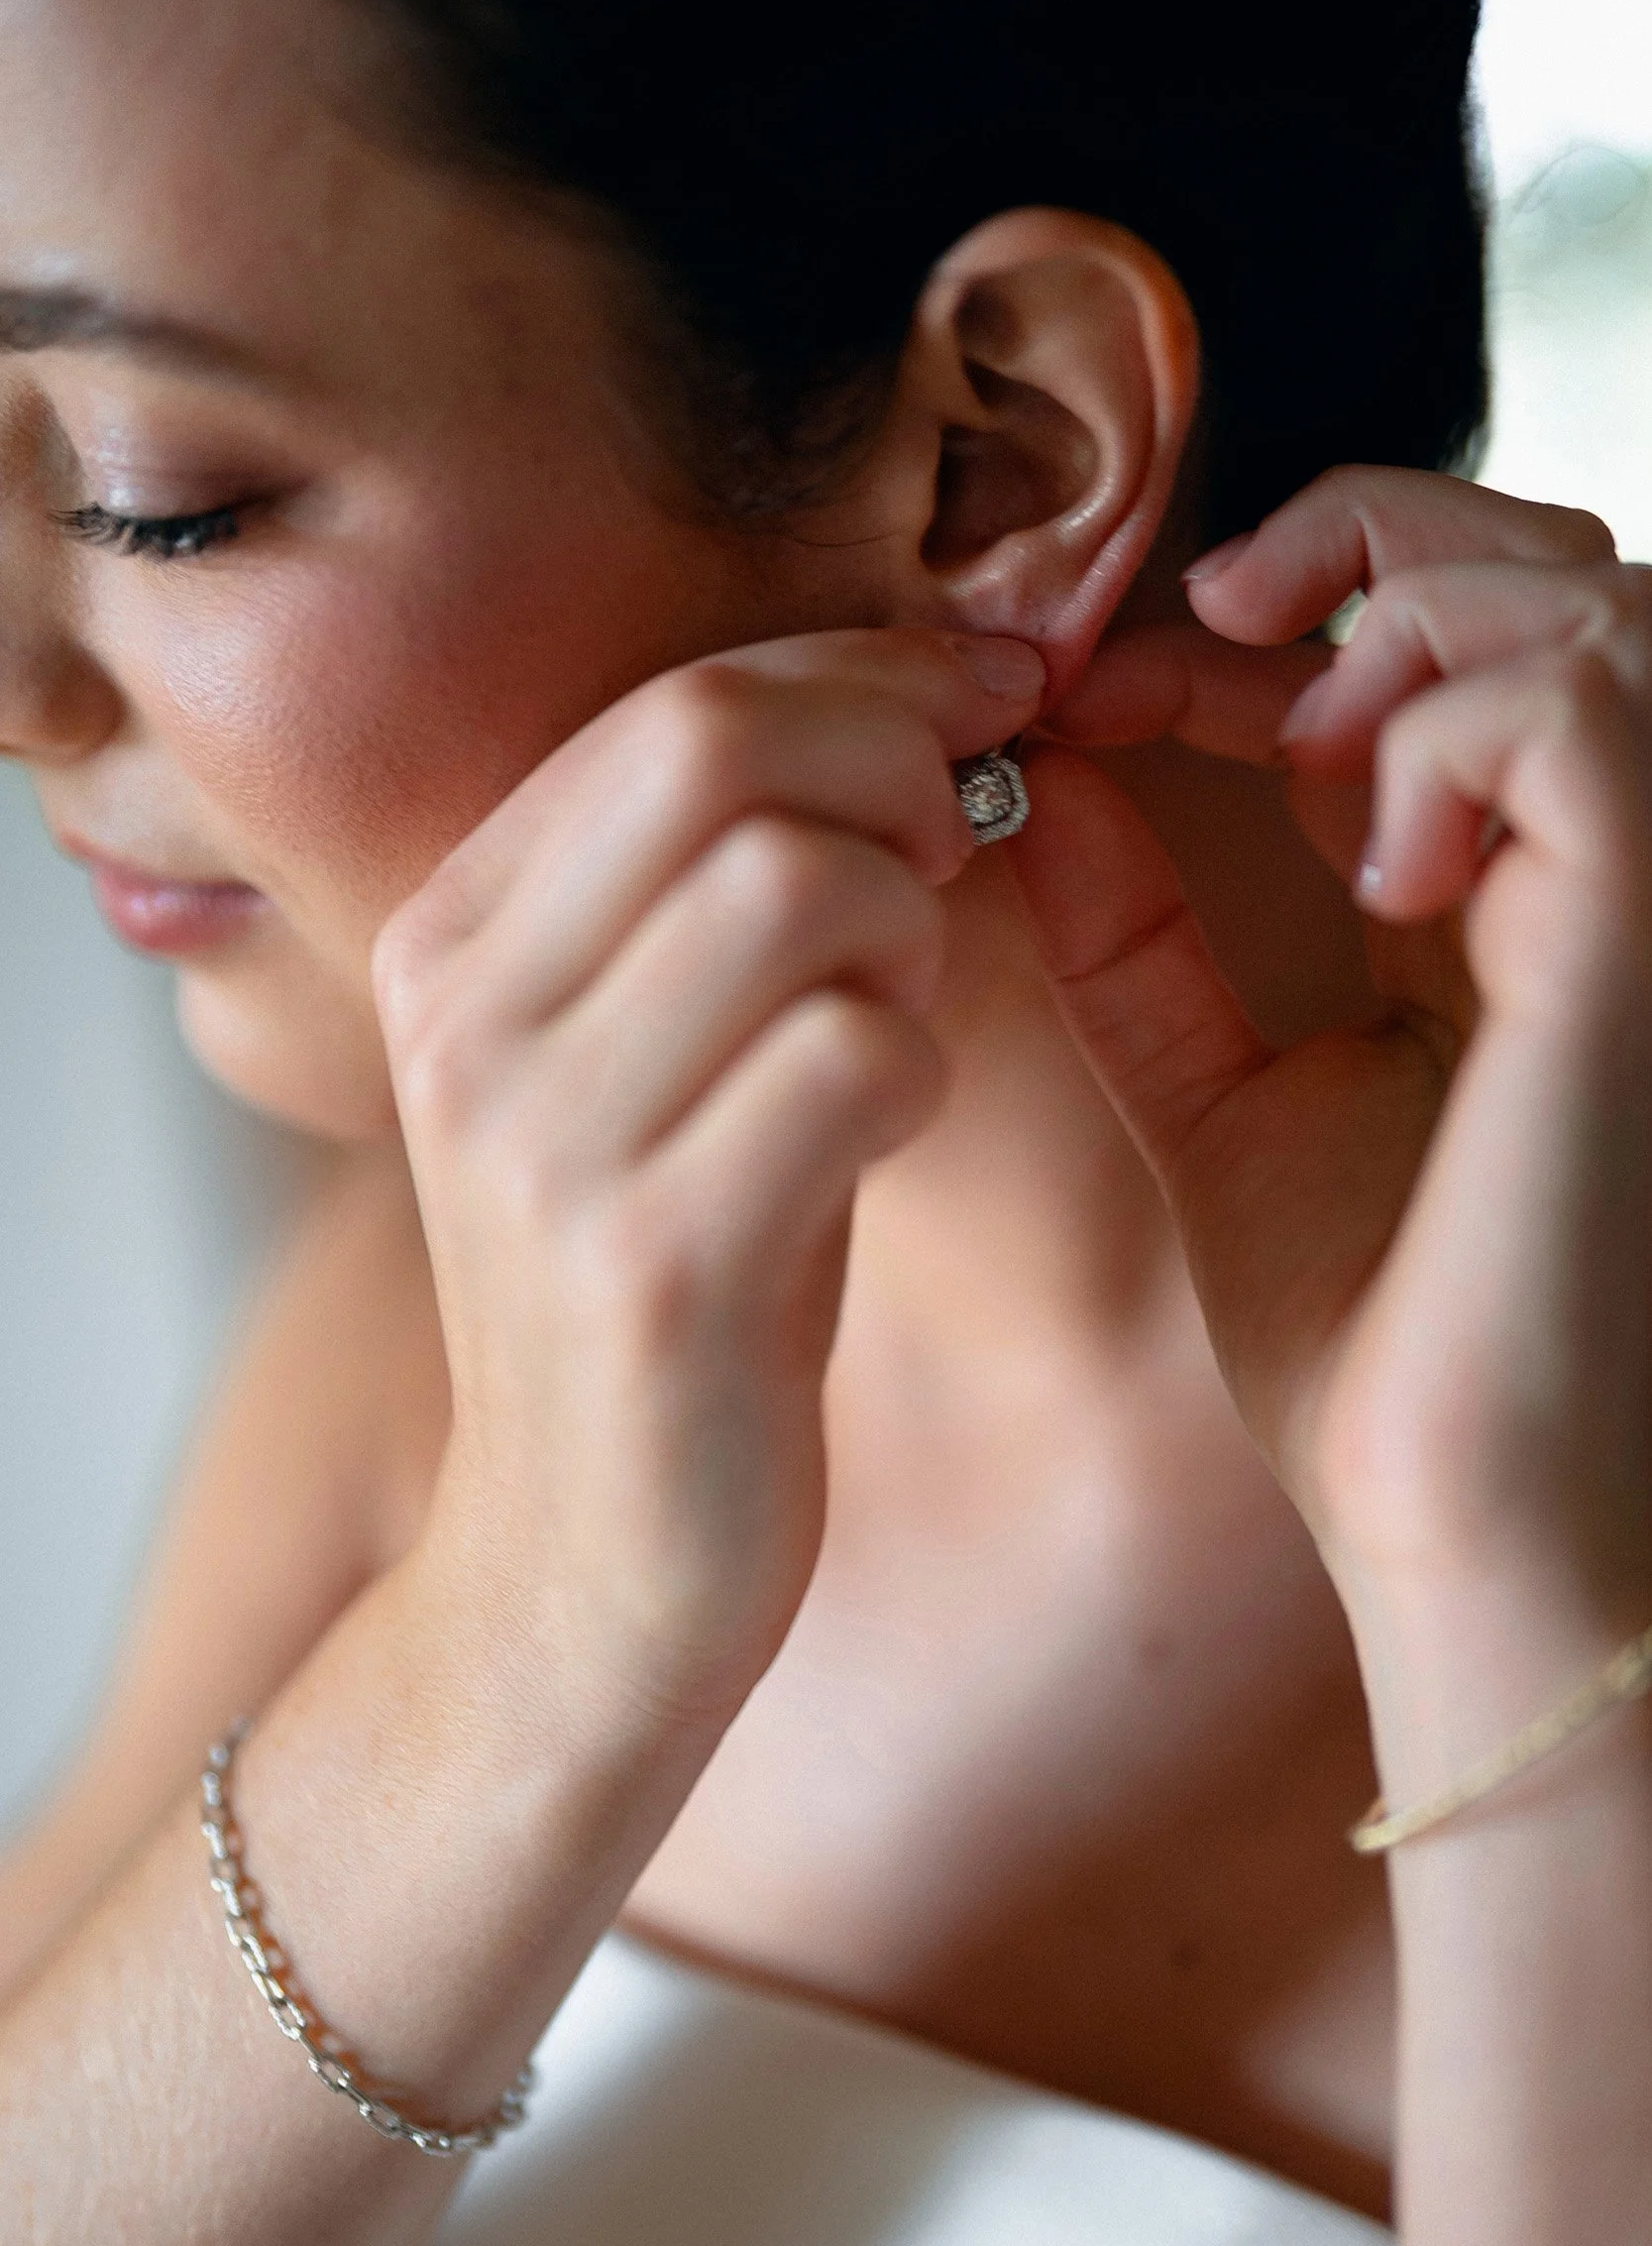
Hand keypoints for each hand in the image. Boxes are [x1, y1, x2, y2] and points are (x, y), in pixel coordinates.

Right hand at [372, 627, 1042, 1718]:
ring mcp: (546, 1144)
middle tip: (965, 838)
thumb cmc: (659, 1289)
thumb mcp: (633, 1068)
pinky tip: (895, 1125)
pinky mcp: (656, 1267)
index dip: (859, 670)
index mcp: (450, 944)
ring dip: (913, 928)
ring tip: (904, 1006)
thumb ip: (708, 896)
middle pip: (720, 750)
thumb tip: (901, 720)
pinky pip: (858, 1056)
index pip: (667, 701)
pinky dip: (923, 1067)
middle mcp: (466, 1021)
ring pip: (799, 888)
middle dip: (900, 760)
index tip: (984, 695)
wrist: (579, 1574)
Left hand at [1009, 469, 1651, 1666]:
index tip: (1096, 678)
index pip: (1421, 657)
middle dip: (1359, 550)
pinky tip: (1373, 868)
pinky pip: (1582, 711)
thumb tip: (1040, 779)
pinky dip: (1447, 736)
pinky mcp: (1647, 937)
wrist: (1459, 1515)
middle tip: (1205, 631)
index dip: (1270, 615)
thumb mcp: (1220, 1095)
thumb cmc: (1375, 1341)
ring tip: (1302, 770)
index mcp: (1495, 901)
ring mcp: (1641, 899)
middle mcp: (1594, 875)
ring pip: (1583, 600)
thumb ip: (1140, 936)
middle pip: (1544, 569)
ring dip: (1403, 633)